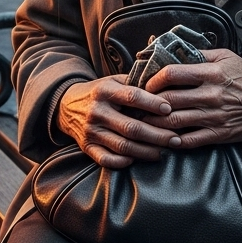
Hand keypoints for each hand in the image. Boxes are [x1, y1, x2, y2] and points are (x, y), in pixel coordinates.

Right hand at [56, 76, 178, 167]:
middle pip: (131, 127)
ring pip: (123, 146)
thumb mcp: (113, 80)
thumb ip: (136, 83)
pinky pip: (107, 159)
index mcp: (105, 90)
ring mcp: (91, 131)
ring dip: (146, 151)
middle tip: (175, 139)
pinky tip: (137, 158)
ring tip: (162, 151)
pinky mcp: (86, 147)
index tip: (169, 109)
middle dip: (157, 135)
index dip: (152, 104)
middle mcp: (96, 111)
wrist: (66, 105)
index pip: (132, 96)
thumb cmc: (100, 92)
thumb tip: (166, 87)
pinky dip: (123, 162)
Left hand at [143, 48, 241, 147]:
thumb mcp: (228, 57)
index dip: (154, 79)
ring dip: (155, 123)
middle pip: (168, 100)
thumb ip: (202, 54)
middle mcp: (210, 95)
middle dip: (149, 103)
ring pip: (174, 122)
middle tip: (139, 104)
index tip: (147, 83)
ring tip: (145, 121)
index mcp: (211, 74)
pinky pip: (190, 140)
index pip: (172, 74)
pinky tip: (165, 138)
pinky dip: (174, 141)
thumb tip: (176, 50)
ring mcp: (214, 116)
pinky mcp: (218, 134)